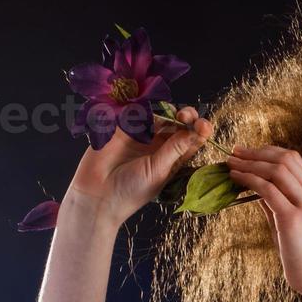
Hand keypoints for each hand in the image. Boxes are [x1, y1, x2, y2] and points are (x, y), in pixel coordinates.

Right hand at [65, 106, 212, 225]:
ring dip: (170, 111)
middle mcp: (159, 145)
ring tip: (176, 115)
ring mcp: (142, 135)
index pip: (191, 140)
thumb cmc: (132, 190)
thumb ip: (175, 149)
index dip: (200, 131)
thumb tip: (197, 131)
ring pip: (161, 116)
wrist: (97, 194)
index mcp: (172, 159)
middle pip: (178, 124)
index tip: (204, 126)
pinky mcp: (123, 127)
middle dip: (187, 117)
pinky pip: (136, 112)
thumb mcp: (159, 170)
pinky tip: (154, 110)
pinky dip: (146, 107)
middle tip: (186, 117)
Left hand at [227, 145, 301, 294]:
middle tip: (234, 153)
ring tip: (231, 165)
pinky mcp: (292, 219)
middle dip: (256, 153)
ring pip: (276, 170)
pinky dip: (249, 180)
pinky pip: (268, 190)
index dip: (267, 151)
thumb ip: (275, 203)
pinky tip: (235, 179)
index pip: (293, 159)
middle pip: (284, 159)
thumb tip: (254, 188)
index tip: (246, 152)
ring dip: (250, 164)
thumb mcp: (289, 222)